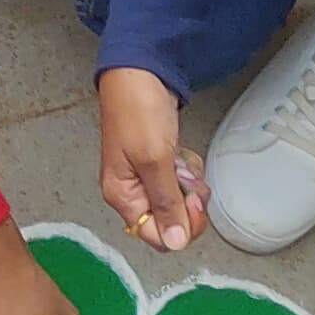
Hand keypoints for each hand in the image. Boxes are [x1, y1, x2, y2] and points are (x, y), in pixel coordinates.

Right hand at [95, 67, 206, 251]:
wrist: (139, 72)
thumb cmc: (138, 110)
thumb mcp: (155, 161)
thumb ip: (166, 204)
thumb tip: (174, 242)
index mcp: (122, 196)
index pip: (155, 236)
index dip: (180, 226)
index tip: (192, 203)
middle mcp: (131, 191)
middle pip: (169, 221)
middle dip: (187, 204)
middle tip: (189, 181)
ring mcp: (144, 176)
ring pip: (177, 200)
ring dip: (188, 185)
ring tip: (181, 160)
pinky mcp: (156, 162)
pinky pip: (178, 181)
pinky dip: (186, 171)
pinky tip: (180, 153)